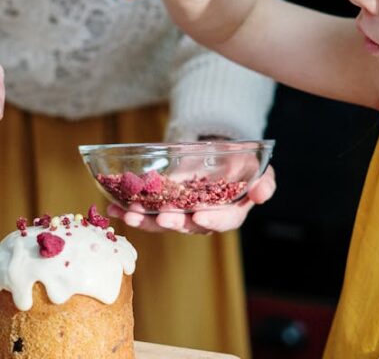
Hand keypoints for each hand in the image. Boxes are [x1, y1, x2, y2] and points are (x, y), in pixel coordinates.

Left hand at [107, 165, 275, 233]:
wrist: (217, 153)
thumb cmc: (239, 162)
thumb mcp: (256, 167)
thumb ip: (264, 182)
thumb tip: (261, 193)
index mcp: (229, 213)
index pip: (223, 221)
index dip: (212, 220)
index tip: (199, 215)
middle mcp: (203, 218)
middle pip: (188, 225)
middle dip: (172, 222)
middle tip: (161, 217)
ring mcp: (181, 214)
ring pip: (163, 222)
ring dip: (145, 220)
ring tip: (129, 214)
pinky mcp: (163, 207)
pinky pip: (147, 213)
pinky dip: (130, 211)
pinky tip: (113, 208)